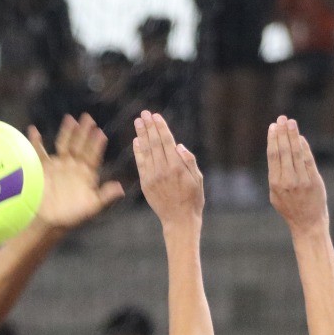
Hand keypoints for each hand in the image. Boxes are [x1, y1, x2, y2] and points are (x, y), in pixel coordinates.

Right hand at [28, 114, 124, 230]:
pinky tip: (34, 130)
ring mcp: (59, 166)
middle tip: (89, 118)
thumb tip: (121, 188)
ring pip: (64, 144)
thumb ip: (105, 196)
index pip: (93, 156)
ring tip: (70, 119)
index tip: (100, 133)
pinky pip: (40, 152)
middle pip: (80, 145)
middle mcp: (74, 167)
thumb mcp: (91, 207)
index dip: (97, 145)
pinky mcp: (44, 169)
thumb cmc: (72, 216)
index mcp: (87, 174)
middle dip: (84, 133)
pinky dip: (36, 142)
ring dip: (67, 132)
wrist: (50, 222)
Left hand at [133, 111, 203, 227]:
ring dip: (141, 135)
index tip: (155, 115)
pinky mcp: (145, 184)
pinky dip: (138, 152)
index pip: (167, 141)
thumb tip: (178, 145)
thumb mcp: (197, 179)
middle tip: (143, 114)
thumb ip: (189, 161)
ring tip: (138, 122)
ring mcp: (152, 177)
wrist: (179, 220)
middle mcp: (163, 170)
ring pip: (146, 151)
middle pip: (154, 143)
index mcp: (177, 166)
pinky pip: (140, 164)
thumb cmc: (192, 199)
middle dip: (149, 127)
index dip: (160, 127)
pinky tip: (136, 141)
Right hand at [267, 116, 327, 234]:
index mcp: (275, 184)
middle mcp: (287, 181)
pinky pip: (308, 160)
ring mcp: (301, 181)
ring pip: (296, 153)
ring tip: (291, 122)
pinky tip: (301, 138)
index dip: (273, 140)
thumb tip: (278, 152)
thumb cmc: (290, 209)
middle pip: (284, 152)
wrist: (307, 223)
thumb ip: (276, 175)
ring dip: (293, 136)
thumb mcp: (276, 195)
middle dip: (282, 133)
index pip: (274, 156)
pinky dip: (304, 147)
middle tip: (282, 119)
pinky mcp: (314, 181)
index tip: (273, 127)